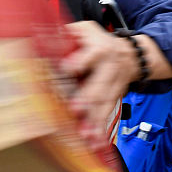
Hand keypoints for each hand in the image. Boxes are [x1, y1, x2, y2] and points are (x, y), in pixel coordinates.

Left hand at [59, 20, 135, 151]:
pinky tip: (96, 141)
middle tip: (76, 108)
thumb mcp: (85, 30)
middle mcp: (109, 67)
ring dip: (95, 119)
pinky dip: (102, 128)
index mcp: (99, 49)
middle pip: (99, 84)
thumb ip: (65, 33)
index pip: (90, 55)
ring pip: (105, 102)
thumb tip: (38, 34)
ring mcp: (114, 84)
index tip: (67, 68)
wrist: (133, 54)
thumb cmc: (99, 42)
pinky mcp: (115, 97)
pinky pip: (108, 113)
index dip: (79, 61)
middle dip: (88, 97)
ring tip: (86, 134)